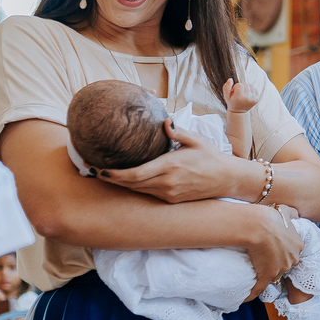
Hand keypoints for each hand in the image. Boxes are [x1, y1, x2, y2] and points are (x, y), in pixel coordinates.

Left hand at [96, 119, 237, 202]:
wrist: (227, 179)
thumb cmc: (211, 156)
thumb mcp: (196, 140)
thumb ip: (178, 131)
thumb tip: (164, 120)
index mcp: (171, 166)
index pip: (136, 174)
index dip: (115, 175)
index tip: (99, 169)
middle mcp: (167, 183)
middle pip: (131, 184)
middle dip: (111, 179)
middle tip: (92, 170)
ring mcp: (169, 193)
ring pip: (138, 191)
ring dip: (121, 184)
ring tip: (103, 175)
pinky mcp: (171, 199)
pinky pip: (148, 194)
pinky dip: (135, 187)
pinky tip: (126, 180)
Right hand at [223, 78, 259, 112]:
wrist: (239, 112)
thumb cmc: (232, 102)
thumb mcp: (226, 96)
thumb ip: (226, 87)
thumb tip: (230, 79)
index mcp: (239, 97)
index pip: (239, 85)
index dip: (236, 87)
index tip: (234, 92)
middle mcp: (247, 98)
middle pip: (245, 84)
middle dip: (241, 87)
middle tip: (239, 94)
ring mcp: (253, 99)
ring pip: (250, 85)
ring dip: (246, 88)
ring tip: (243, 94)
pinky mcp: (257, 99)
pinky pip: (255, 89)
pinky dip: (251, 90)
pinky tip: (248, 95)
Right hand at [242, 205, 304, 301]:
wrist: (256, 225)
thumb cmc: (269, 217)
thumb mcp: (285, 211)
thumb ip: (293, 213)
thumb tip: (296, 215)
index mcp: (298, 244)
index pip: (292, 252)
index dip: (283, 252)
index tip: (274, 251)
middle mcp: (292, 258)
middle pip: (285, 264)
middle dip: (276, 264)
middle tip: (264, 259)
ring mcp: (280, 268)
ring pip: (274, 275)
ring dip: (266, 276)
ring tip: (255, 274)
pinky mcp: (267, 275)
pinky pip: (260, 288)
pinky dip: (253, 293)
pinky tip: (247, 297)